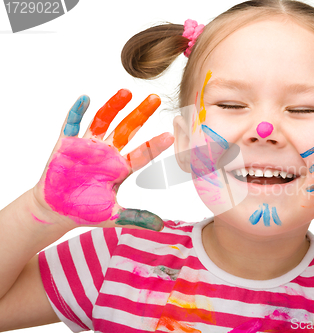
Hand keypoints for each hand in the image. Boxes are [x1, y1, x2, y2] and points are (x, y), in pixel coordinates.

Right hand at [32, 90, 173, 230]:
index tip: (171, 135)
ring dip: (113, 106)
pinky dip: (77, 111)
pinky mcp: (67, 144)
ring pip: (103, 121)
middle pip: (128, 129)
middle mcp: (108, 152)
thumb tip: (163, 226)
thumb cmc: (85, 210)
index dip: (156, 145)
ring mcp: (88, 146)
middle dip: (141, 114)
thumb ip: (137, 218)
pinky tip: (85, 98)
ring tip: (126, 92)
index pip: (143, 153)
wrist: (56, 210)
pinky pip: (72, 124)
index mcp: (121, 167)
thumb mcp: (114, 215)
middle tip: (155, 98)